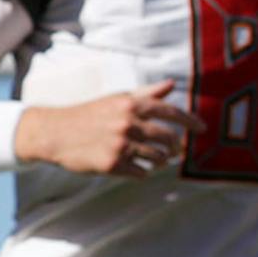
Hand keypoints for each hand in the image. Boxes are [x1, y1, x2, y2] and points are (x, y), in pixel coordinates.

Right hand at [22, 81, 205, 176]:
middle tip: (175, 151)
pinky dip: (142, 171)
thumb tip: (171, 84)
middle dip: (175, 147)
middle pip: (168, 138)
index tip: (203, 129)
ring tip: (155, 159)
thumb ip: (146, 93)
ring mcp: (120, 145)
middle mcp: (128, 123)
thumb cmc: (88, 115)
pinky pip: (140, 172)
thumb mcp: (116, 100)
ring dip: (159, 160)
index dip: (190, 121)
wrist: (54, 133)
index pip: (170, 111)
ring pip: (156, 158)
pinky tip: (134, 167)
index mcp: (131, 104)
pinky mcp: (111, 164)